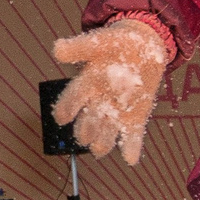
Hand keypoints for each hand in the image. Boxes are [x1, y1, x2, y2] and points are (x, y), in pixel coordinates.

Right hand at [50, 18, 168, 165]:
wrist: (142, 47)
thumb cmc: (116, 44)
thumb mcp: (99, 41)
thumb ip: (79, 47)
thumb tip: (57, 49)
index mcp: (88, 82)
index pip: (74, 97)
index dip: (67, 107)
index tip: (61, 118)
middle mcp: (99, 101)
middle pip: (90, 118)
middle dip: (87, 128)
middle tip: (83, 137)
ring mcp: (117, 111)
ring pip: (108, 129)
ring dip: (104, 140)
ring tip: (99, 150)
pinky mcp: (135, 117)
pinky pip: (132, 134)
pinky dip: (131, 146)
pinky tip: (131, 158)